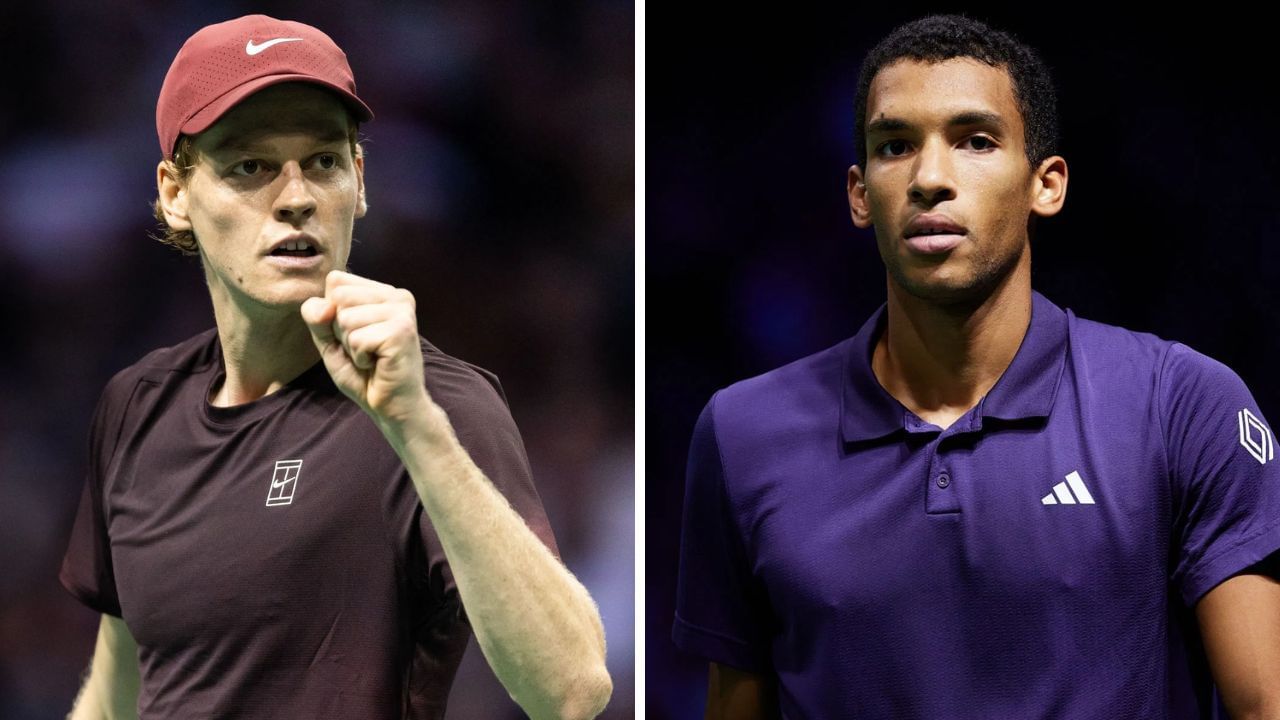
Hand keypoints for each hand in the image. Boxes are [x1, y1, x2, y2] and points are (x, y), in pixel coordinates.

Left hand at [300, 270, 428, 424]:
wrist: (390, 406)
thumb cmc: (363, 373)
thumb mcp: (329, 340)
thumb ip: (317, 317)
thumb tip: (325, 306)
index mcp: (382, 291)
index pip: (336, 281)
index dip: (332, 313)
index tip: (356, 334)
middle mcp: (397, 295)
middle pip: (339, 297)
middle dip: (341, 330)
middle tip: (365, 348)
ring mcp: (402, 311)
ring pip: (346, 318)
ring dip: (351, 346)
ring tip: (372, 356)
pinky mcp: (402, 330)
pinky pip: (357, 338)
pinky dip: (360, 357)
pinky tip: (378, 363)